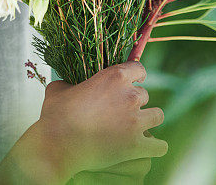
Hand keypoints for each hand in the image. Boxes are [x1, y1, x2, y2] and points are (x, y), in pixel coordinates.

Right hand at [30, 61, 166, 179]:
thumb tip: (67, 84)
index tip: (133, 82)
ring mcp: (136, 121)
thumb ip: (69, 83)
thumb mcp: (58, 89)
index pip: (139, 69)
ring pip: (157, 116)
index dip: (136, 76)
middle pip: (146, 94)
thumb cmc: (56, 115)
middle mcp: (130, 96)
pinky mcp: (137, 145)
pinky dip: (155, 146)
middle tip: (123, 110)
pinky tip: (147, 146)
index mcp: (114, 77)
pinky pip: (160, 145)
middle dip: (136, 102)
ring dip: (148, 120)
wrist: (58, 144)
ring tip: (138, 127)